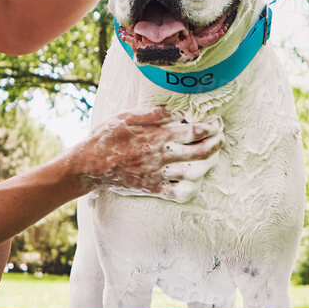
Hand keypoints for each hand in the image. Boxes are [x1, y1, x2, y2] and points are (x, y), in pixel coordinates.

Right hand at [68, 106, 222, 200]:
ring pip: (194, 173)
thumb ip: (156, 114)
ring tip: (212, 157)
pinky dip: (191, 189)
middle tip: (220, 138)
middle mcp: (162, 156)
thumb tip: (180, 115)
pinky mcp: (152, 188)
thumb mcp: (128, 115)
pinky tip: (194, 182)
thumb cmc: (107, 136)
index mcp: (157, 136)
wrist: (88, 165)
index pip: (195, 131)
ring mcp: (158, 175)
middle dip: (216, 144)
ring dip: (208, 165)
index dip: (211, 127)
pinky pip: (178, 193)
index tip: (217, 123)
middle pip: (200, 153)